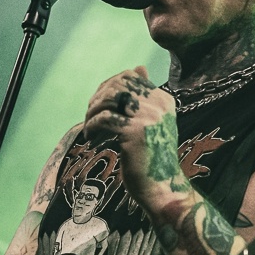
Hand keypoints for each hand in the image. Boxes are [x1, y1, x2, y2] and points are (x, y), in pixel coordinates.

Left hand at [83, 65, 183, 205]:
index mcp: (163, 100)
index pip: (130, 77)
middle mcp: (158, 105)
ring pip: (110, 98)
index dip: (108, 87)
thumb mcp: (151, 122)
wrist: (161, 187)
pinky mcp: (134, 132)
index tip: (99, 105)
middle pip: (118, 85)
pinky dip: (92, 126)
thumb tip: (138, 67)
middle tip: (91, 116)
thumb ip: (143, 98)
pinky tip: (91, 138)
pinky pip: (104, 118)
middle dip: (98, 98)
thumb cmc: (152, 157)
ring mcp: (148, 118)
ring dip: (93, 111)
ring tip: (90, 127)